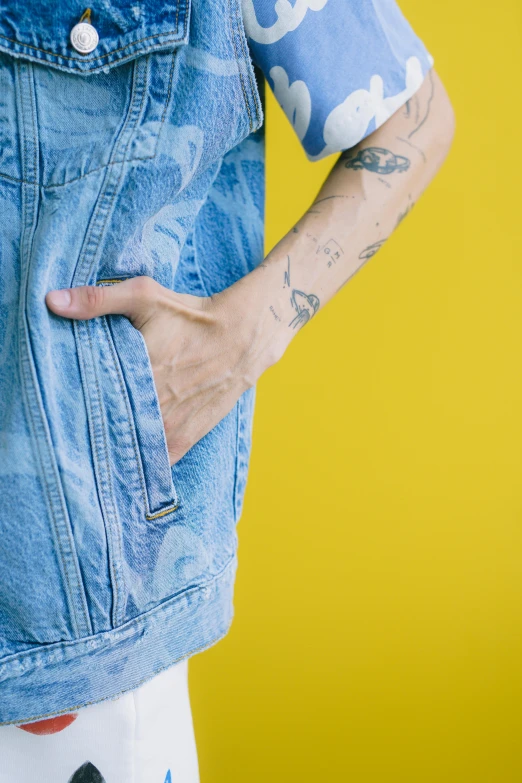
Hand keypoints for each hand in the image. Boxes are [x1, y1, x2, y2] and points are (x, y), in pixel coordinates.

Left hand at [45, 275, 282, 464]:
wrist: (244, 336)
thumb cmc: (192, 314)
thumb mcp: (145, 295)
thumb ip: (97, 300)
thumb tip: (51, 302)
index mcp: (137, 372)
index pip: (88, 399)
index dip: (69, 404)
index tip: (55, 405)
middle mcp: (152, 405)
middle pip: (106, 426)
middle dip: (87, 426)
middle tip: (64, 428)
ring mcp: (169, 426)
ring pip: (128, 447)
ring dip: (111, 447)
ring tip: (89, 447)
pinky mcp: (185, 438)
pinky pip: (155, 462)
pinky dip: (140, 462)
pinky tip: (122, 464)